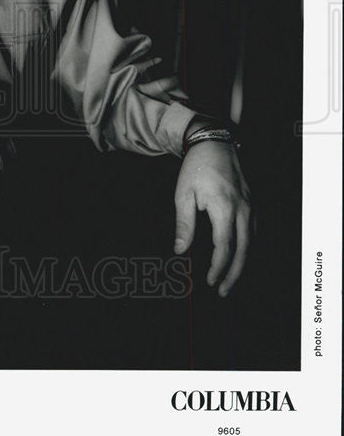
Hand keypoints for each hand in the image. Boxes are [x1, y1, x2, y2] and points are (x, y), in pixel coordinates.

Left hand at [173, 139, 251, 296]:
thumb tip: (180, 250)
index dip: (218, 268)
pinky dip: (249, 249)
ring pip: (253, 244)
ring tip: (230, 281)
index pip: (224, 247)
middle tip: (222, 291)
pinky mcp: (253, 204)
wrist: (215, 144)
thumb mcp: (183, 194)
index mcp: (224, 208)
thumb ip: (183, 223)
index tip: (209, 281)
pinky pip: (255, 233)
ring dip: (244, 264)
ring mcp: (251, 207)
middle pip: (244, 251)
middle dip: (234, 274)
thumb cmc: (196, 168)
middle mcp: (243, 210)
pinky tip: (240, 258)